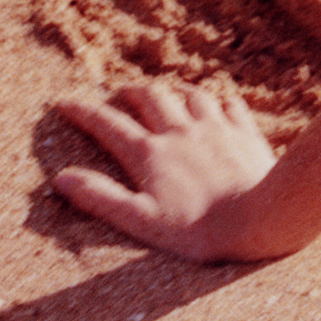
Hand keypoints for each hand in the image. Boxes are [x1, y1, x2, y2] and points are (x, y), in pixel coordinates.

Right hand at [53, 81, 281, 260]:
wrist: (259, 217)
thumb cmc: (196, 228)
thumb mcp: (139, 219)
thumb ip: (100, 197)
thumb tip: (61, 177)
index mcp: (150, 154)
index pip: (108, 124)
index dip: (83, 112)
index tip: (64, 102)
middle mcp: (179, 132)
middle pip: (150, 98)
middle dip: (131, 92)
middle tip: (121, 93)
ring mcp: (214, 128)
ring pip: (190, 94)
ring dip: (174, 91)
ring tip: (168, 94)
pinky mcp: (244, 131)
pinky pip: (229, 104)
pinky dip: (218, 101)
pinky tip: (218, 106)